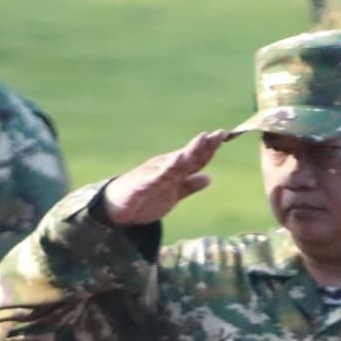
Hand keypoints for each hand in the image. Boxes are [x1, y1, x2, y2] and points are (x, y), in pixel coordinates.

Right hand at [99, 130, 236, 226]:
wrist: (117, 207)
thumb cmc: (146, 197)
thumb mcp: (173, 194)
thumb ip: (189, 185)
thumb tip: (209, 178)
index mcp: (174, 169)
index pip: (195, 157)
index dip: (209, 147)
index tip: (223, 134)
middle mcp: (164, 167)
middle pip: (186, 156)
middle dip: (200, 146)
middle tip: (214, 134)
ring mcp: (153, 175)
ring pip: (172, 165)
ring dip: (184, 156)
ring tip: (197, 146)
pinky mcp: (140, 186)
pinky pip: (152, 179)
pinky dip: (162, 173)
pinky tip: (171, 166)